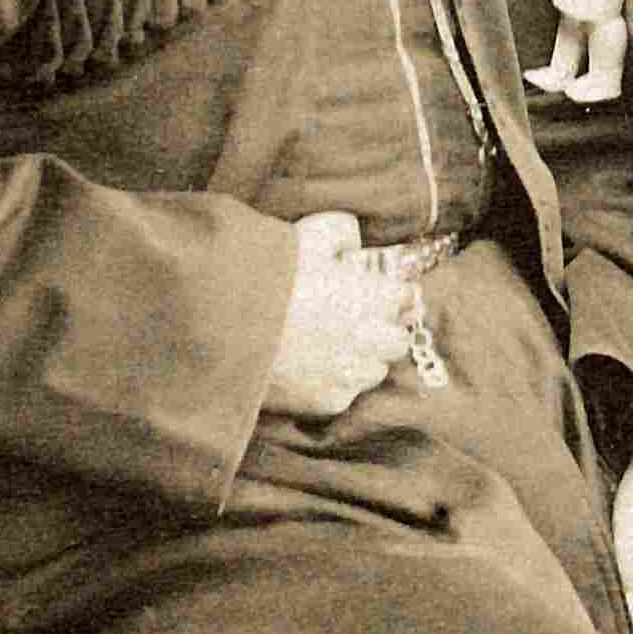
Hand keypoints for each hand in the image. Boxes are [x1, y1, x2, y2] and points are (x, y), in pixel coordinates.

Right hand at [259, 211, 417, 419]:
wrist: (224, 330)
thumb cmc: (267, 278)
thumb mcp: (305, 235)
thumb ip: (340, 230)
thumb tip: (353, 238)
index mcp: (374, 296)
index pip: (408, 297)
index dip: (394, 294)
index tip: (381, 294)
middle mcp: (372, 339)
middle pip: (399, 340)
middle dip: (384, 331)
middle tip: (358, 324)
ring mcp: (352, 374)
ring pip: (376, 371)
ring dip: (363, 360)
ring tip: (331, 349)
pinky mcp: (331, 402)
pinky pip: (346, 394)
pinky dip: (335, 384)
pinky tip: (310, 370)